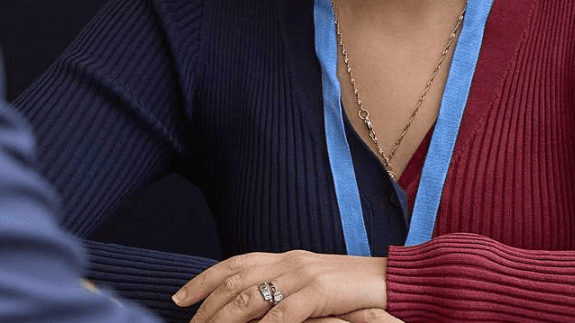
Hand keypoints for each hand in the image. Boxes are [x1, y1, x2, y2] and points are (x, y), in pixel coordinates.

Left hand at [172, 250, 387, 322]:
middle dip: (206, 306)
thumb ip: (285, 291)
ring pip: (251, 296)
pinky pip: (284, 312)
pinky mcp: (322, 290)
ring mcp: (305, 274)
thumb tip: (253, 309)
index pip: (235, 264)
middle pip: (235, 281)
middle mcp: (290, 261)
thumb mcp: (314, 286)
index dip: (202, 280)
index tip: (178, 299)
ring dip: (224, 320)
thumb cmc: (356, 291)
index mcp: (287, 258)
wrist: (396, 280)